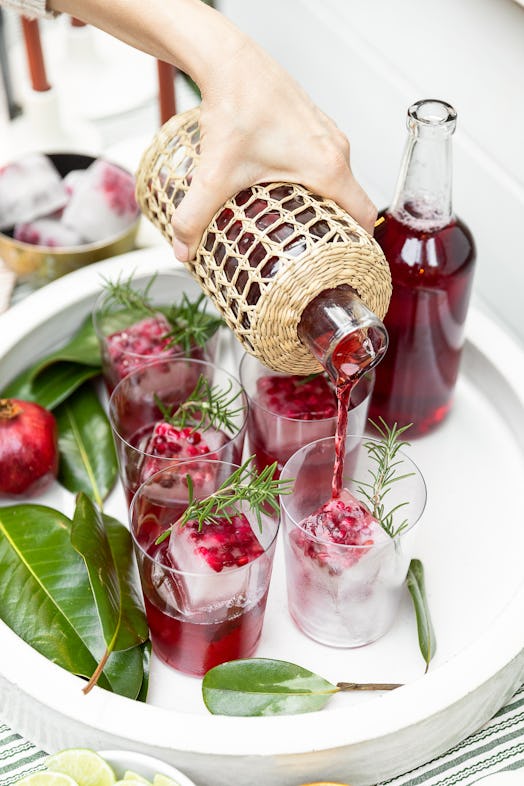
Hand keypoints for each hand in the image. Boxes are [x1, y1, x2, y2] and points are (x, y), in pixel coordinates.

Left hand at [171, 34, 376, 261]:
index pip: (364, 216)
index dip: (358, 246)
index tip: (342, 263)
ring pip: (338, 181)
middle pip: (351, 202)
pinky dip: (313, 182)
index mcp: (329, 167)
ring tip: (297, 228)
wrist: (231, 61)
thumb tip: (182, 250)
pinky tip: (286, 192)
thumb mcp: (215, 174)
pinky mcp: (314, 125)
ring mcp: (328, 134)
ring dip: (323, 205)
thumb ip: (195, 217)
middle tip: (311, 253)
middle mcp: (337, 149)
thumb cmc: (236, 107)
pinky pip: (325, 162)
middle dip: (334, 231)